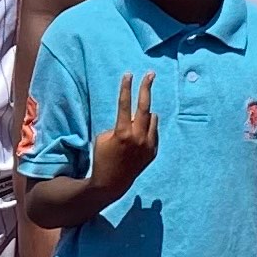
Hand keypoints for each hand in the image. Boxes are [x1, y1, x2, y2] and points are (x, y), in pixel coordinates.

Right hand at [88, 74, 159, 201]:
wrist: (112, 182)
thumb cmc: (102, 157)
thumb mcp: (103, 138)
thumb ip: (119, 125)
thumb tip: (132, 118)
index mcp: (122, 132)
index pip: (125, 104)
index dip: (126, 87)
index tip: (129, 74)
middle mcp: (138, 137)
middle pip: (145, 106)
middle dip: (147, 88)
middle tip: (150, 74)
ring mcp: (148, 145)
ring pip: (152, 119)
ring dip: (145, 115)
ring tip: (135, 122)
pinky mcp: (153, 151)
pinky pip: (153, 132)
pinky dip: (147, 128)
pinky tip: (138, 135)